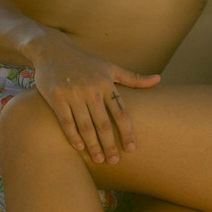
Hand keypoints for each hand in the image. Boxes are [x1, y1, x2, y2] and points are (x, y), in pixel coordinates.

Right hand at [31, 40, 159, 164]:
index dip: (127, 132)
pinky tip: (79, 147)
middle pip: (103, 124)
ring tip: (99, 159)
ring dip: (93, 145)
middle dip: (110, 145)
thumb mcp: (110, 67)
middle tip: (114, 161)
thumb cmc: (85, 62)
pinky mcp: (56, 97)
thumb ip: (133, 78)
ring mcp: (73, 94)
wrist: (53, 50)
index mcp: (106, 83)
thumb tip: (158, 80)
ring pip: (86, 126)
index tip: (132, 148)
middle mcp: (91, 90)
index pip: (121, 112)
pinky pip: (66, 122)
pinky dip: (73, 136)